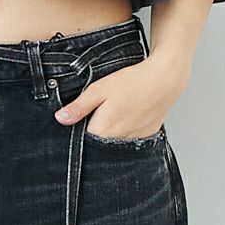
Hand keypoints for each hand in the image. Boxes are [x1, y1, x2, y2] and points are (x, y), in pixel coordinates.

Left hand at [54, 55, 187, 138]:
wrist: (164, 79)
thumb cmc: (131, 82)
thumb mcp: (99, 89)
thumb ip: (79, 107)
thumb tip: (60, 119)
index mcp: (104, 131)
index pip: (83, 142)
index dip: (78, 132)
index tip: (80, 120)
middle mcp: (119, 141)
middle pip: (99, 145)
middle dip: (95, 133)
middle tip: (99, 113)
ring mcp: (135, 140)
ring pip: (115, 143)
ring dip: (111, 133)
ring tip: (115, 112)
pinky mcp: (147, 136)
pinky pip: (130, 139)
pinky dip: (126, 131)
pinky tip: (128, 115)